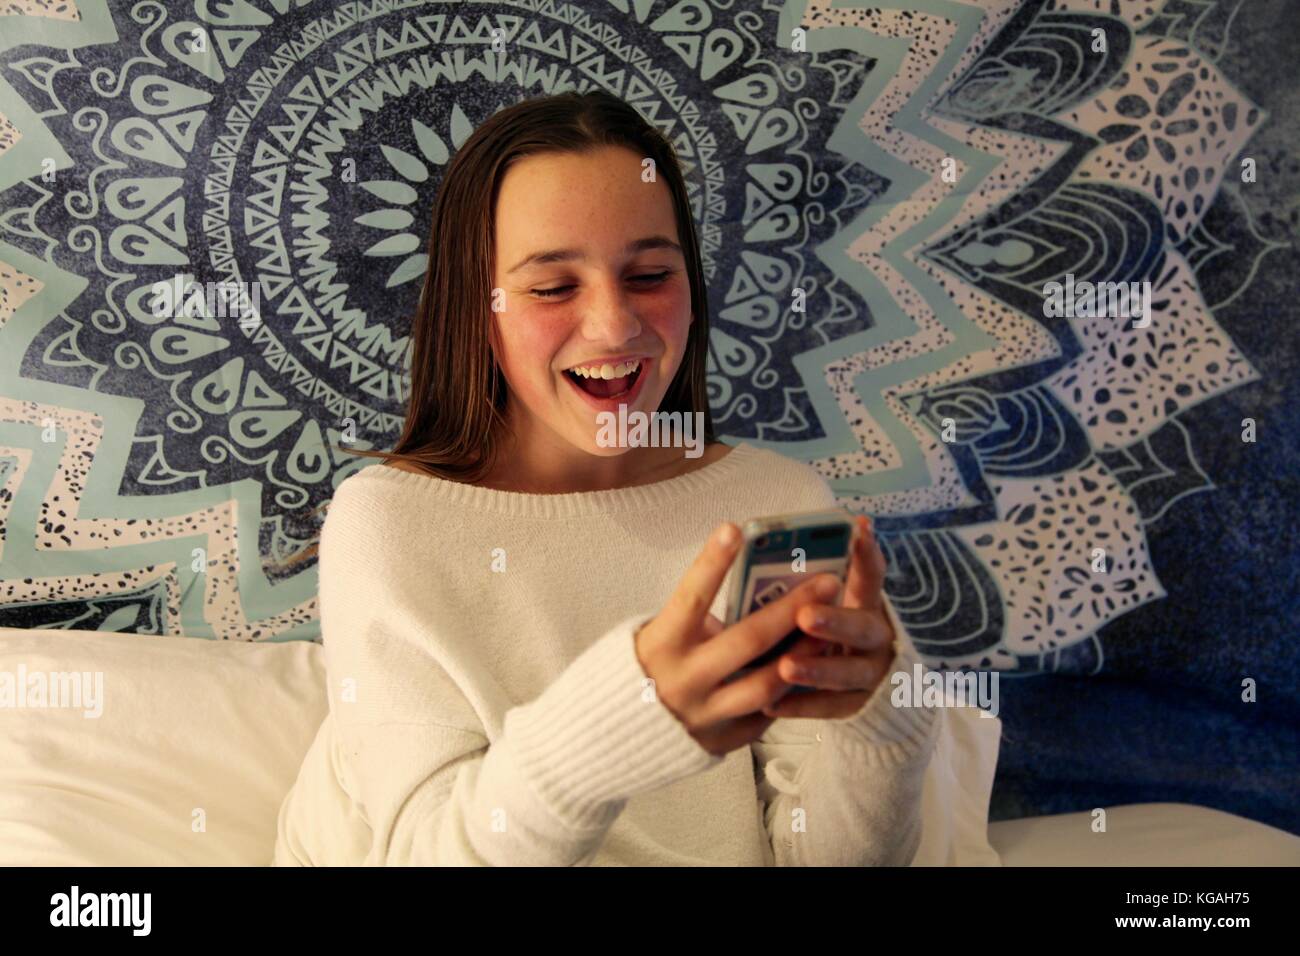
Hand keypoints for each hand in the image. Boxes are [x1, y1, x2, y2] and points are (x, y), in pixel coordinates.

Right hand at [634, 522, 844, 756]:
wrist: (613, 735)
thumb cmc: (647, 666)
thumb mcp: (662, 635)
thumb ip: (702, 620)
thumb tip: (761, 590)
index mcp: (660, 645)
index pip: (691, 598)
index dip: (712, 563)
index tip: (734, 528)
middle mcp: (682, 681)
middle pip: (748, 641)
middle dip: (792, 608)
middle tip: (827, 581)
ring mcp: (703, 716)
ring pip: (767, 685)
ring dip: (803, 654)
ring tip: (829, 629)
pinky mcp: (721, 743)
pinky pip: (765, 715)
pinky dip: (788, 690)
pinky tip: (811, 668)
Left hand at [760, 515, 897, 719]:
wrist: (868, 687)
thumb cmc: (830, 631)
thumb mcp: (829, 605)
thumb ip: (808, 589)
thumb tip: (766, 557)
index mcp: (865, 604)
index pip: (871, 575)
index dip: (867, 553)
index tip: (858, 528)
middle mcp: (875, 637)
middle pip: (862, 627)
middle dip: (835, 621)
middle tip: (805, 615)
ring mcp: (870, 674)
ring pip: (849, 673)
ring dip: (817, 669)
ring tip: (785, 667)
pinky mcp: (856, 706)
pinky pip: (830, 708)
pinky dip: (801, 706)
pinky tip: (770, 704)